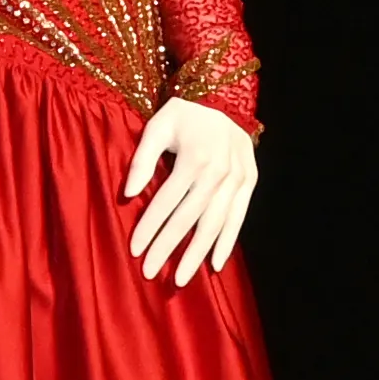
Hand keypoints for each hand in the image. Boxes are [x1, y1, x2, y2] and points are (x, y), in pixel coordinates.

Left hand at [121, 97, 256, 286]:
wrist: (225, 101)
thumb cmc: (184, 116)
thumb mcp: (157, 126)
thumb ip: (142, 159)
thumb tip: (128, 194)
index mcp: (194, 158)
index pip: (166, 202)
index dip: (150, 227)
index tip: (135, 250)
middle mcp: (218, 171)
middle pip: (188, 219)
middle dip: (168, 248)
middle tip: (151, 273)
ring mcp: (237, 178)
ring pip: (214, 224)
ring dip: (197, 253)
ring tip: (181, 278)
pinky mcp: (250, 182)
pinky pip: (238, 218)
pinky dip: (228, 242)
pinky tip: (215, 264)